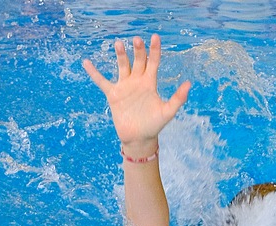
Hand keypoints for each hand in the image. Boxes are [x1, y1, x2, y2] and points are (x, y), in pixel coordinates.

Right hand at [82, 34, 190, 157]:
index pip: (153, 62)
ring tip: (119, 44)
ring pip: (122, 66)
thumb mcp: (168, 111)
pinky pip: (102, 81)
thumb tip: (189, 83)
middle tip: (137, 39)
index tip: (155, 37)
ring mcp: (124, 86)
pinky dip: (94, 73)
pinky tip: (86, 63)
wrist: (139, 138)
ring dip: (121, 55)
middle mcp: (137, 81)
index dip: (154, 50)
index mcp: (150, 83)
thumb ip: (178, 98)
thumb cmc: (155, 125)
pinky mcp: (113, 94)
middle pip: (138, 61)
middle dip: (138, 50)